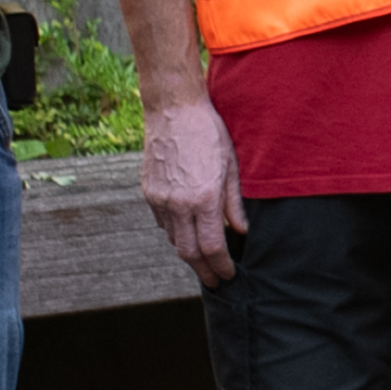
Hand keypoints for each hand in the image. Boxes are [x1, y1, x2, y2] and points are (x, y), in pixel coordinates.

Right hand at [138, 95, 246, 282]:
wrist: (173, 109)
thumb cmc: (209, 133)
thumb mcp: (231, 166)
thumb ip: (234, 204)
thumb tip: (241, 232)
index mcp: (203, 198)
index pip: (212, 247)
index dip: (221, 266)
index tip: (229, 275)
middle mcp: (178, 203)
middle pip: (188, 253)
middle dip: (203, 271)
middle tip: (215, 280)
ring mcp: (159, 199)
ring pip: (174, 240)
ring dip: (189, 253)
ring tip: (204, 258)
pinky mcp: (148, 192)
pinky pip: (162, 223)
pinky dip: (176, 232)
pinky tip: (188, 230)